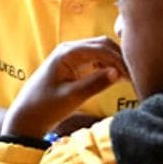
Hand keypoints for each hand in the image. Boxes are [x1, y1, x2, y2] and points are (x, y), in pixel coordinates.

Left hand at [1, 37, 126, 137]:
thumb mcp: (72, 97)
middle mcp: (70, 49)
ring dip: (115, 62)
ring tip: (130, 78)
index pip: (101, 48)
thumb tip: (118, 73)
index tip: (133, 74)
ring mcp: (72, 57)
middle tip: (135, 75)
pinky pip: (96, 61)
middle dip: (120, 57)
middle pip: (103, 45)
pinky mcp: (74, 66)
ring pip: (101, 52)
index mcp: (67, 52)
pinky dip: (108, 68)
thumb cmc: (45, 107)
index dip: (119, 60)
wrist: (27, 118)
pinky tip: (118, 79)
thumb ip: (95, 83)